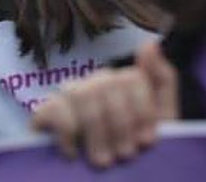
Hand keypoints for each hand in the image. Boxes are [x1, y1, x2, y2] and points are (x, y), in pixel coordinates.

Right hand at [31, 42, 176, 167]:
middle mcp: (93, 85)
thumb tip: (150, 43)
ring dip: (96, 131)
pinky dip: (67, 132)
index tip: (148, 141)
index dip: (141, 110)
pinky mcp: (44, 116)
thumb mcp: (161, 122)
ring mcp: (67, 98)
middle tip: (126, 155)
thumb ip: (161, 81)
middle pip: (106, 84)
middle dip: (120, 124)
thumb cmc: (138, 156)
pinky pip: (54, 109)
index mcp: (121, 84)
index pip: (131, 78)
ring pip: (80, 93)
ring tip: (104, 161)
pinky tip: (74, 154)